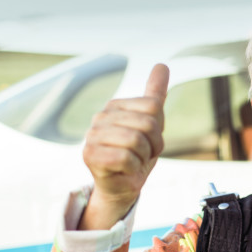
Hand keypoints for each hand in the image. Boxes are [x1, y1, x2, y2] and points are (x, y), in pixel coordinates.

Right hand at [79, 64, 168, 229]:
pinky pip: (126, 157)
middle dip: (153, 145)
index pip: (154, 106)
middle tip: (142, 155)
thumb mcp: (151, 124)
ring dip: (143, 157)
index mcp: (115, 106)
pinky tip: (124, 170)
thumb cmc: (136, 155)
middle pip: (148, 123)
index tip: (149, 141)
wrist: (122, 186)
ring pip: (137, 140)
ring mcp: (92, 135)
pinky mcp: (90, 155)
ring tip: (133, 162)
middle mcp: (101, 117)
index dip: (159, 129)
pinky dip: (132, 168)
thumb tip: (162, 65)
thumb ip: (155, 94)